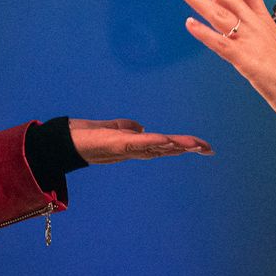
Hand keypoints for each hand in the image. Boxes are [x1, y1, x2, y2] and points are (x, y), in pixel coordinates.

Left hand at [68, 118, 212, 163]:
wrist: (67, 142)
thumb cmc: (90, 136)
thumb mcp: (113, 127)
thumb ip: (127, 126)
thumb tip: (140, 127)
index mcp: (137, 145)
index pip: (165, 145)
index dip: (184, 146)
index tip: (204, 147)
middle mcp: (135, 149)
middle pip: (166, 148)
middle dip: (187, 148)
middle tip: (208, 149)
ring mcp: (127, 148)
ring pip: (157, 146)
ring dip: (176, 145)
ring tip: (195, 145)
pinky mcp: (117, 144)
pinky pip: (139, 142)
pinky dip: (153, 141)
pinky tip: (167, 140)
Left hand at [177, 0, 275, 121]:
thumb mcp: (268, 40)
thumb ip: (251, 30)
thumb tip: (239, 28)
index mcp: (259, 17)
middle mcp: (252, 23)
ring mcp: (247, 39)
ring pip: (217, 12)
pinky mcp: (244, 58)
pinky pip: (220, 43)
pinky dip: (204, 33)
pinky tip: (190, 24)